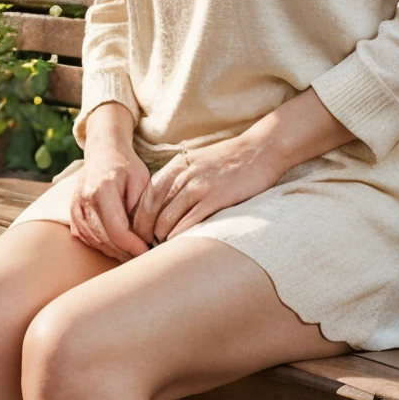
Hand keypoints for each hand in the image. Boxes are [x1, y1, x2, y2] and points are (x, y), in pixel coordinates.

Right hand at [68, 103, 150, 260]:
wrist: (103, 151)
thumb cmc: (126, 166)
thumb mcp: (142, 181)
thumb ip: (142, 209)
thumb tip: (143, 237)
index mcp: (103, 189)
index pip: (117, 230)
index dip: (133, 246)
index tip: (148, 251)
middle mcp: (84, 199)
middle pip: (104, 239)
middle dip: (125, 252)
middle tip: (143, 254)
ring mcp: (75, 206)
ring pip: (94, 241)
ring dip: (113, 250)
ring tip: (131, 251)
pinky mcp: (72, 212)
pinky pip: (84, 237)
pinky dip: (100, 244)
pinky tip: (114, 244)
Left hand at [131, 132, 281, 244]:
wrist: (260, 150)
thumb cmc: (229, 160)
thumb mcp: (196, 162)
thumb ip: (179, 179)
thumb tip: (163, 205)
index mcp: (176, 166)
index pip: (146, 196)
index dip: (139, 217)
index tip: (139, 232)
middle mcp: (183, 175)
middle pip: (152, 209)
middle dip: (146, 231)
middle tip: (146, 246)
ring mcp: (199, 186)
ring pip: (168, 218)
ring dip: (162, 236)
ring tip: (162, 248)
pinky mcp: (216, 198)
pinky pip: (190, 221)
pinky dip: (180, 235)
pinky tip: (177, 244)